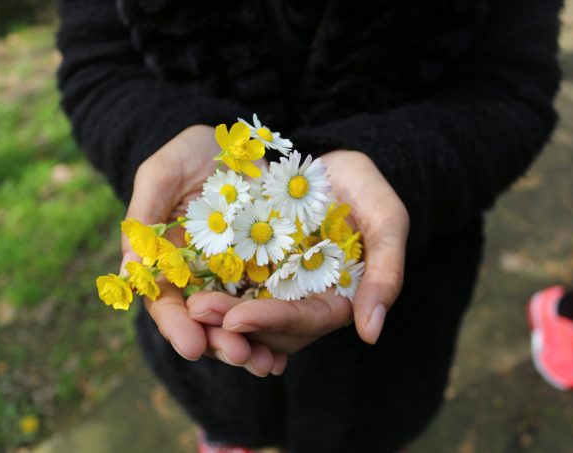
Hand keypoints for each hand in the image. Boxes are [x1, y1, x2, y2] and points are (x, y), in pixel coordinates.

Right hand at [121, 125, 285, 375]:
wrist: (234, 141)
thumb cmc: (188, 155)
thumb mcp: (161, 174)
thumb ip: (144, 217)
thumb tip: (127, 274)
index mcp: (169, 262)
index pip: (167, 302)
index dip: (177, 326)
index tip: (192, 346)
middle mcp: (201, 276)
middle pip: (206, 320)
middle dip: (221, 343)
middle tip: (241, 356)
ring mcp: (236, 275)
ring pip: (240, 319)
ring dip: (252, 345)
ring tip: (267, 364)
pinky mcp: (268, 268)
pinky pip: (272, 302)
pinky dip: (278, 327)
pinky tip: (288, 350)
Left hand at [189, 150, 408, 354]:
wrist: (329, 159)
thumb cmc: (365, 186)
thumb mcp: (387, 219)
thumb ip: (387, 272)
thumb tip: (371, 334)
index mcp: (337, 297)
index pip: (308, 321)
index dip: (273, 323)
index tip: (239, 318)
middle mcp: (303, 300)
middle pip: (270, 330)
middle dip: (234, 325)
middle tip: (199, 311)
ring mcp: (274, 287)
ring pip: (245, 317)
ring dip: (216, 318)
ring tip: (188, 307)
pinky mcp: (249, 269)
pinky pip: (227, 290)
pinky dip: (210, 295)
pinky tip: (185, 294)